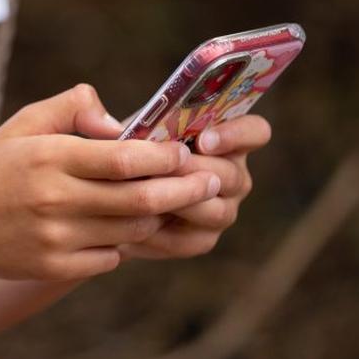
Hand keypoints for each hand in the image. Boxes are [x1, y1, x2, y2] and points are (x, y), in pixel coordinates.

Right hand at [0, 84, 220, 282]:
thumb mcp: (23, 124)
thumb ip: (72, 109)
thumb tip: (120, 121)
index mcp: (49, 157)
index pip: (123, 159)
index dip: (164, 157)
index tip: (186, 151)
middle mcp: (54, 199)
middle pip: (139, 199)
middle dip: (184, 190)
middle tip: (211, 182)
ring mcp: (54, 238)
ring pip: (131, 230)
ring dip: (157, 216)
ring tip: (171, 202)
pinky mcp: (52, 267)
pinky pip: (108, 257)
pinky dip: (122, 243)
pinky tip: (122, 228)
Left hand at [119, 115, 271, 259]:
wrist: (103, 194)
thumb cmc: (118, 150)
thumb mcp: (117, 127)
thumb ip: (109, 116)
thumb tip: (115, 128)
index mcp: (224, 139)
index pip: (255, 132)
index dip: (236, 134)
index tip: (202, 139)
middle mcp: (232, 175)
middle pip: (231, 176)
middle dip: (195, 172)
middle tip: (162, 170)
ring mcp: (222, 210)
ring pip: (216, 212)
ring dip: (181, 204)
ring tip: (145, 197)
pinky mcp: (201, 239)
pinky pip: (190, 242)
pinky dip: (161, 235)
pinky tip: (131, 227)